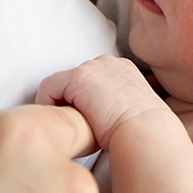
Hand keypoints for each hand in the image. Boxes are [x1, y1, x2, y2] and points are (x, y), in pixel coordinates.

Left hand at [36, 55, 167, 148]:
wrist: (144, 130)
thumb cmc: (139, 129)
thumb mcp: (129, 108)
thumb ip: (113, 101)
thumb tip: (97, 115)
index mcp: (122, 69)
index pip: (91, 79)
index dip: (82, 100)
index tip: (83, 119)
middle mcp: (107, 63)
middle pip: (74, 80)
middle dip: (70, 100)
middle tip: (74, 123)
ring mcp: (93, 67)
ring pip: (61, 84)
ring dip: (61, 103)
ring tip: (70, 124)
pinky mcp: (79, 77)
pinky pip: (48, 88)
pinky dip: (48, 104)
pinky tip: (61, 121)